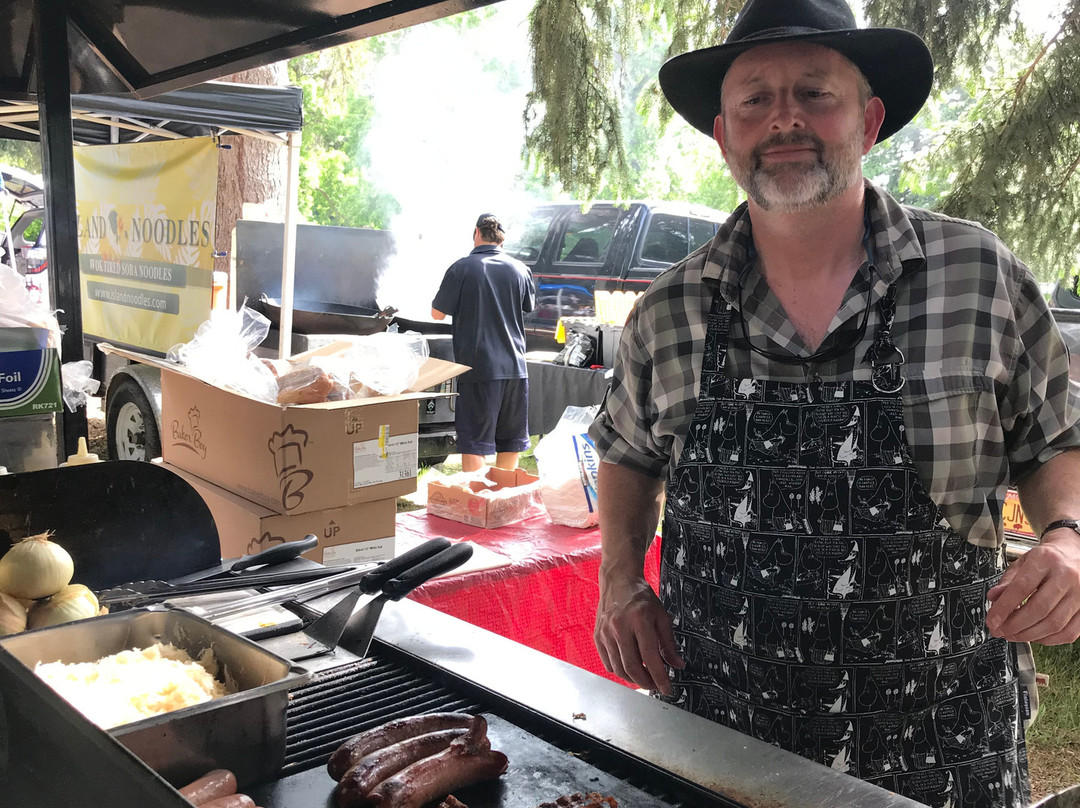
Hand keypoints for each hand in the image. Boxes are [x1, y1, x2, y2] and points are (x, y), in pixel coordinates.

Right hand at [594, 572, 683, 694]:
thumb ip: (669, 643)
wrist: (618, 581)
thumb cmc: (641, 597)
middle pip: (632, 666)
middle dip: (646, 682)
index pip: (650, 656)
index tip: (667, 689)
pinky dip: (620, 671)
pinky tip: (630, 667)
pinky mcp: (598, 636)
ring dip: (633, 679)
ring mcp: (606, 632)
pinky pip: (608, 663)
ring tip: (644, 678)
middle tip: (656, 685)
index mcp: (639, 620)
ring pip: (619, 668)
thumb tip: (677, 665)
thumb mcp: (661, 616)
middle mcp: (620, 627)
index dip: (660, 677)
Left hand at [986, 528, 1079, 643]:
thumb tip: (993, 598)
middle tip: (1000, 631)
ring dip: (1029, 635)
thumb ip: (1007, 580)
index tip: (992, 621)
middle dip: (1015, 625)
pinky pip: (1069, 633)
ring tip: (1013, 635)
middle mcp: (1067, 576)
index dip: (1004, 608)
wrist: (1075, 553)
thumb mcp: (1023, 561)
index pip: (1022, 588)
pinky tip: (1034, 636)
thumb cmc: (1048, 559)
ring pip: (1054, 624)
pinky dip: (1049, 639)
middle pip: (1039, 609)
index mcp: (1046, 560)